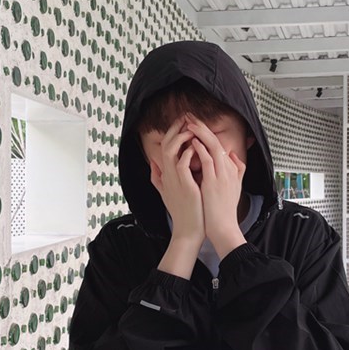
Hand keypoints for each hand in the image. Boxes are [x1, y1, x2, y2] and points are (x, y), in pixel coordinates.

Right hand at [148, 115, 205, 245]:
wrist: (189, 231)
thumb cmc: (183, 213)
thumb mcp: (167, 193)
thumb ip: (158, 178)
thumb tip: (152, 164)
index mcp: (165, 175)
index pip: (165, 147)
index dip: (172, 133)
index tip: (183, 123)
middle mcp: (167, 175)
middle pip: (166, 144)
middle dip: (176, 128)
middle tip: (187, 118)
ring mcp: (174, 180)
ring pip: (171, 149)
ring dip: (181, 136)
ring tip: (192, 129)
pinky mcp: (184, 186)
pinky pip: (182, 162)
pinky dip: (188, 152)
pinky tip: (196, 147)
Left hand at [185, 115, 246, 255]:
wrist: (223, 227)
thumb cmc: (224, 210)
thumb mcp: (234, 188)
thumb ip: (235, 170)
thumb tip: (231, 155)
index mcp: (231, 170)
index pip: (219, 146)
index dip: (207, 133)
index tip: (196, 125)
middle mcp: (228, 170)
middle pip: (216, 141)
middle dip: (202, 127)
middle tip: (190, 116)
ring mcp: (222, 175)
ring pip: (213, 146)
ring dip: (200, 133)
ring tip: (189, 123)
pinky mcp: (214, 182)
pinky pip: (208, 160)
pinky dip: (201, 148)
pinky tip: (192, 140)